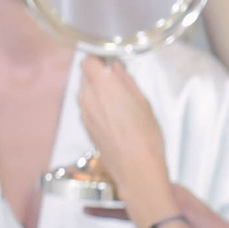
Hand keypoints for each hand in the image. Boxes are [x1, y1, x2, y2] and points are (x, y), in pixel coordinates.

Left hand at [76, 58, 170, 211]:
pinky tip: (116, 118)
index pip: (88, 60)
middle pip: (86, 76)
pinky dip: (98, 108)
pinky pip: (88, 108)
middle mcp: (88, 96)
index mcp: (103, 85)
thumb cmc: (144, 137)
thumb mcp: (143, 103)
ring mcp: (85, 112)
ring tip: (119, 103)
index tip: (110, 62)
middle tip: (119, 83)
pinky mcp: (86, 126)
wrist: (135, 168)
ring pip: (86, 92)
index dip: (98, 59)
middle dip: (99, 76)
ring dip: (98, 92)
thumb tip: (116, 68)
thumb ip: (126, 81)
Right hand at [92, 185, 228, 227]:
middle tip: (84, 191)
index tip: (100, 173)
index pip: (141, 184)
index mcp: (171, 196)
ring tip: (87, 211)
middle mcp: (164, 209)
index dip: (121, 179)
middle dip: (107, 196)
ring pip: (129, 220)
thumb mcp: (191, 211)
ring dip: (109, 217)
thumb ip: (167, 199)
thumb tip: (148, 183)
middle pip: (130, 200)